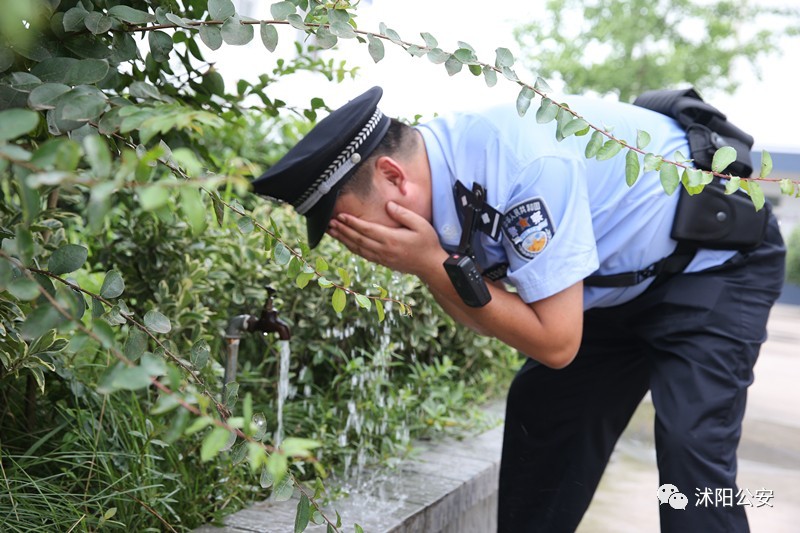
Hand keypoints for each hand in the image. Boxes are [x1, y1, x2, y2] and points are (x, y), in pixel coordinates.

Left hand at [328, 201, 445, 276]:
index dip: (352, 223)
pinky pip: (362, 254)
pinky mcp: (382, 262)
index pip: (366, 229)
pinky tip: (345, 242)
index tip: (340, 216)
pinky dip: (351, 248)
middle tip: (329, 222)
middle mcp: (383, 250)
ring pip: (357, 248)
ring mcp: (381, 258)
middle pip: (357, 239)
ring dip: (343, 239)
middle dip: (342, 230)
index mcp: (391, 239)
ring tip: (332, 231)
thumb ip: (403, 214)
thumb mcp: (420, 224)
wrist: (430, 266)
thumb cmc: (427, 243)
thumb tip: (388, 205)